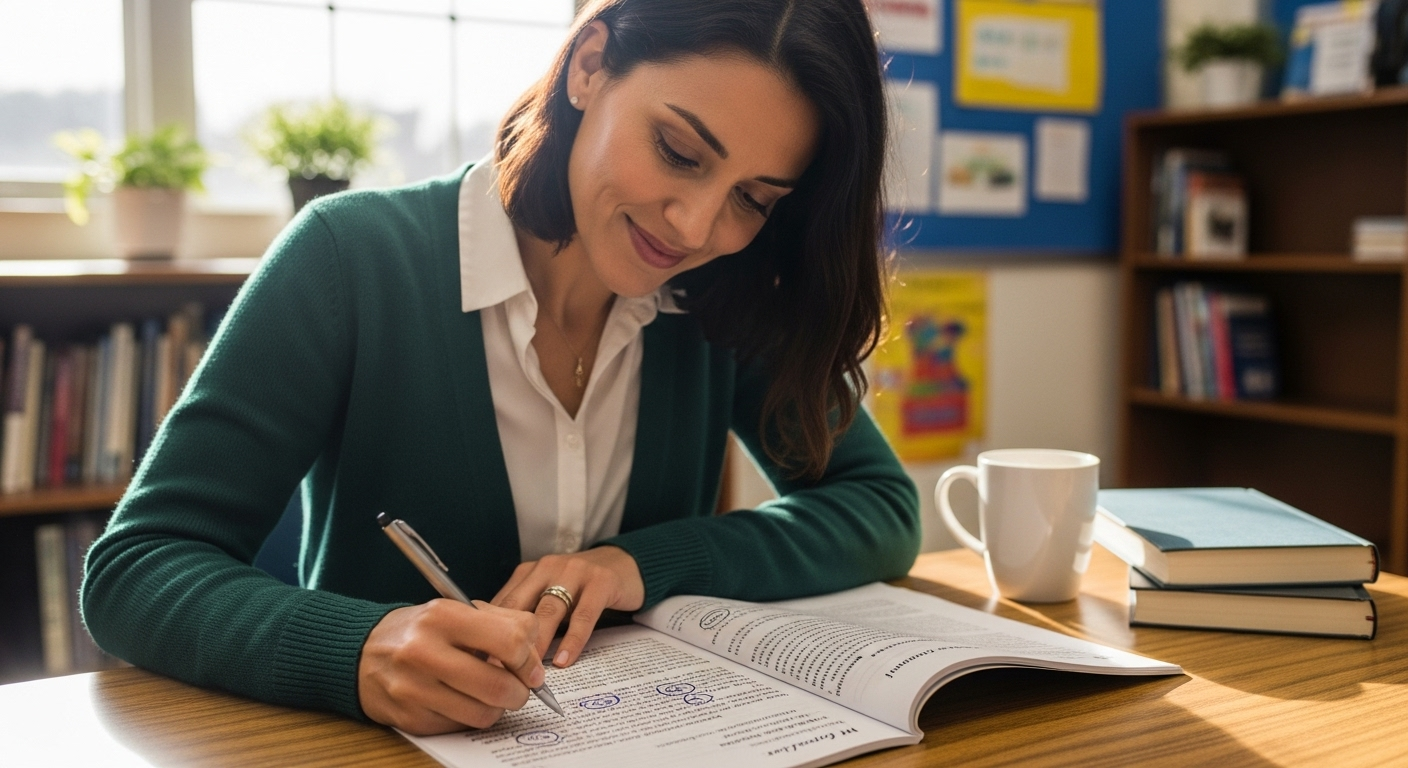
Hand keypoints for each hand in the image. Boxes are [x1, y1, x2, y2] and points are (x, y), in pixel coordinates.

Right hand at [358, 599, 543, 734]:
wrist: (362, 653)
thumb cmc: (421, 631)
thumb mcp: (458, 611)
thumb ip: (503, 624)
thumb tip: (535, 658)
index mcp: (443, 616)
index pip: (511, 640)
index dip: (530, 658)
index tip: (531, 666)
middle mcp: (424, 651)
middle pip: (499, 685)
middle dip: (521, 691)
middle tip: (520, 688)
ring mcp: (414, 688)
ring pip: (483, 713)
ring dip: (498, 708)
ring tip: (492, 695)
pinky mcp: (410, 718)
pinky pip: (460, 727)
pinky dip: (471, 717)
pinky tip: (464, 701)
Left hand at [492, 545, 643, 668]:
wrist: (625, 563)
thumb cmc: (580, 588)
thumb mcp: (548, 594)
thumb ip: (527, 613)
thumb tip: (495, 651)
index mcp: (529, 572)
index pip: (502, 604)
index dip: (487, 633)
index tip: (478, 662)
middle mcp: (547, 568)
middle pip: (521, 607)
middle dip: (507, 641)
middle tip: (495, 674)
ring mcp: (575, 572)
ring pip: (549, 611)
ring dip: (537, 644)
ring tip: (528, 673)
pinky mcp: (601, 582)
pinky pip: (583, 615)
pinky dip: (572, 640)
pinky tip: (563, 660)